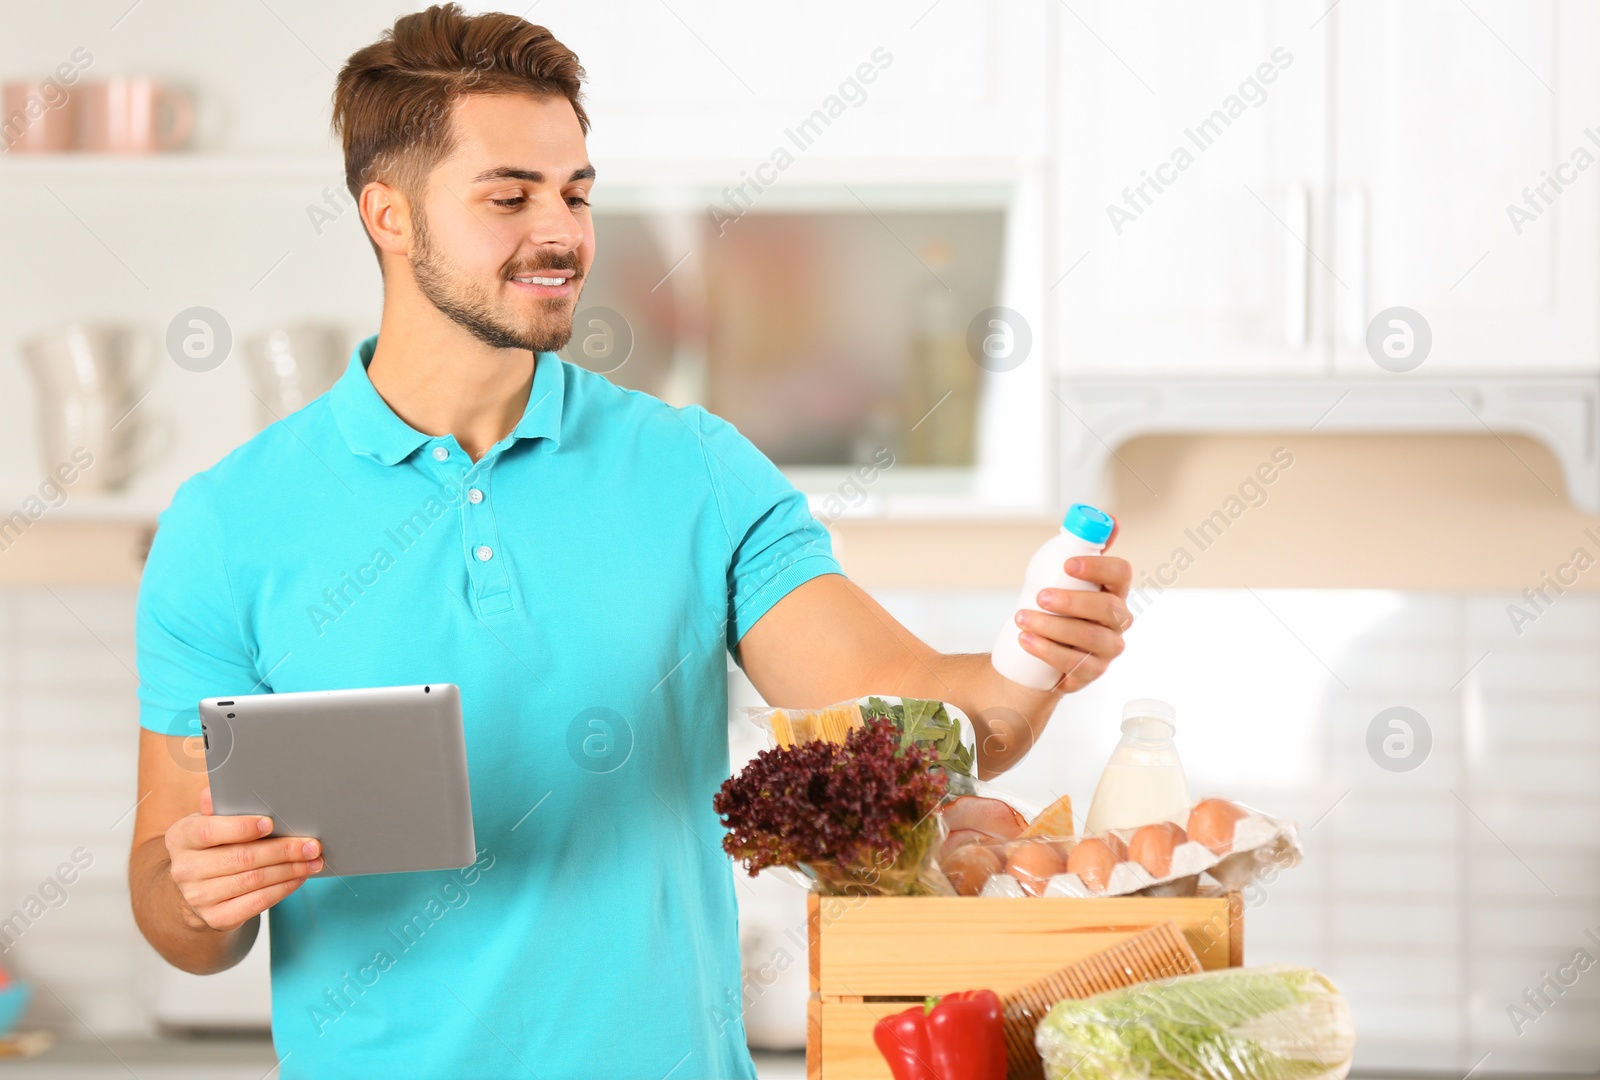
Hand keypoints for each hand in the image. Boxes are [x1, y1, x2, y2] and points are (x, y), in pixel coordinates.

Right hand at [164, 786, 322, 932]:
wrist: (197, 888)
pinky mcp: (216, 917)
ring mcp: (198, 897)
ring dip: (290, 870)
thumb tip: (218, 789)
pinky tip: (298, 877)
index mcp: (181, 837)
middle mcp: (185, 869)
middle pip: (242, 858)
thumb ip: (217, 806)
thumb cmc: (212, 845)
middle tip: (311, 845)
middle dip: (283, 850)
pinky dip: (283, 889)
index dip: (242, 827)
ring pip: (254, 880)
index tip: (271, 823)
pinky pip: (257, 903)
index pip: (209, 831)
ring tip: (313, 860)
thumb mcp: (208, 821)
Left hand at [1013, 516, 1132, 693]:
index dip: (1098, 567)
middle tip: (1040, 596)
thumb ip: (1086, 547)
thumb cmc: (1058, 605)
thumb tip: (1110, 519)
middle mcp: (1119, 620)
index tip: (1067, 564)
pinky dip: (1048, 652)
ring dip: (1053, 627)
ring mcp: (1108, 648)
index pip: (1121, 573)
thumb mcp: (1067, 575)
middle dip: (1072, 601)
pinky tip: (1026, 641)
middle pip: (1107, 608)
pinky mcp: (1092, 672)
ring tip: (1022, 619)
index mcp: (1115, 590)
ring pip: (1090, 637)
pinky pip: (1076, 666)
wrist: (1040, 647)